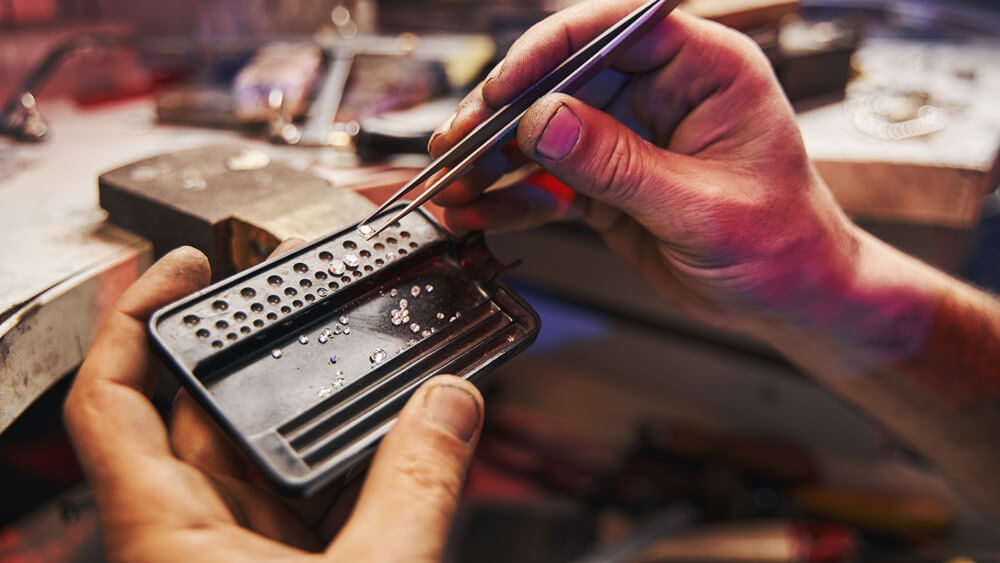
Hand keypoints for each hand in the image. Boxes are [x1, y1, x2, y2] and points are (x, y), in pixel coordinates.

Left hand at [64, 244, 483, 561]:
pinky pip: (301, 502)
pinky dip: (343, 471)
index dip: (135, 316)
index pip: (112, 399)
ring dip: (317, 419)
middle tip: (304, 298)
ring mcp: (232, 553)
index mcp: (167, 531)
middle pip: (206, 415)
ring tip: (368, 368)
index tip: (181, 264)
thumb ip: (417, 488)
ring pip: (264, 460)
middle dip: (262, 355)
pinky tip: (388, 448)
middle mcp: (189, 535)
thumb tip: (451, 405)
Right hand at [429, 2, 863, 333]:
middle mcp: (661, 93)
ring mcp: (628, 137)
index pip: (618, 28)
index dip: (553, 47)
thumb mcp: (701, 207)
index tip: (507, 87)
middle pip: (564, 78)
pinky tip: (480, 211)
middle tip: (459, 142)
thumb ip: (620, 165)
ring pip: (545, 130)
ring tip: (453, 186)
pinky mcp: (607, 180)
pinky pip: (548, 179)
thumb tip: (546, 121)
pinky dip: (512, 197)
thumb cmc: (782, 245)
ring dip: (495, 158)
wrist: (788, 299)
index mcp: (706, 71)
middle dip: (504, 112)